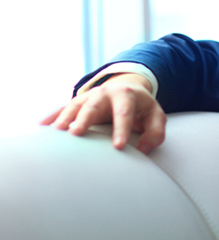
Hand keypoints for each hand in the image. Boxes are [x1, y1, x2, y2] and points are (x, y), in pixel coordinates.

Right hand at [41, 73, 166, 153]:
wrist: (127, 90)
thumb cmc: (142, 109)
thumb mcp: (155, 117)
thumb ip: (155, 133)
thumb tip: (143, 149)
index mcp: (126, 96)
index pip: (124, 113)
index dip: (121, 129)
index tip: (118, 146)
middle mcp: (105, 93)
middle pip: (93, 105)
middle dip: (85, 118)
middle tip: (77, 133)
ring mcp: (89, 97)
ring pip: (74, 105)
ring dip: (65, 117)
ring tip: (57, 131)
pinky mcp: (78, 103)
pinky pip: (63, 108)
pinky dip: (52, 116)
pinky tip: (42, 126)